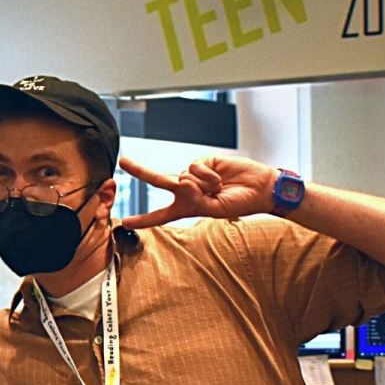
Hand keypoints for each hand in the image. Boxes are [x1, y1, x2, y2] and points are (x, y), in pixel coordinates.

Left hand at [118, 155, 278, 229]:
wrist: (261, 188)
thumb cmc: (239, 203)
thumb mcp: (214, 209)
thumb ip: (195, 199)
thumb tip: (181, 183)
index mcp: (187, 208)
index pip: (161, 216)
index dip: (143, 220)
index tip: (125, 222)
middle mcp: (188, 191)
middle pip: (158, 180)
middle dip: (140, 171)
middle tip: (123, 161)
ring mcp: (195, 175)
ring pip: (181, 176)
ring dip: (199, 185)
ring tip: (217, 188)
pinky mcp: (204, 161)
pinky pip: (194, 167)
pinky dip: (206, 175)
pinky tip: (219, 178)